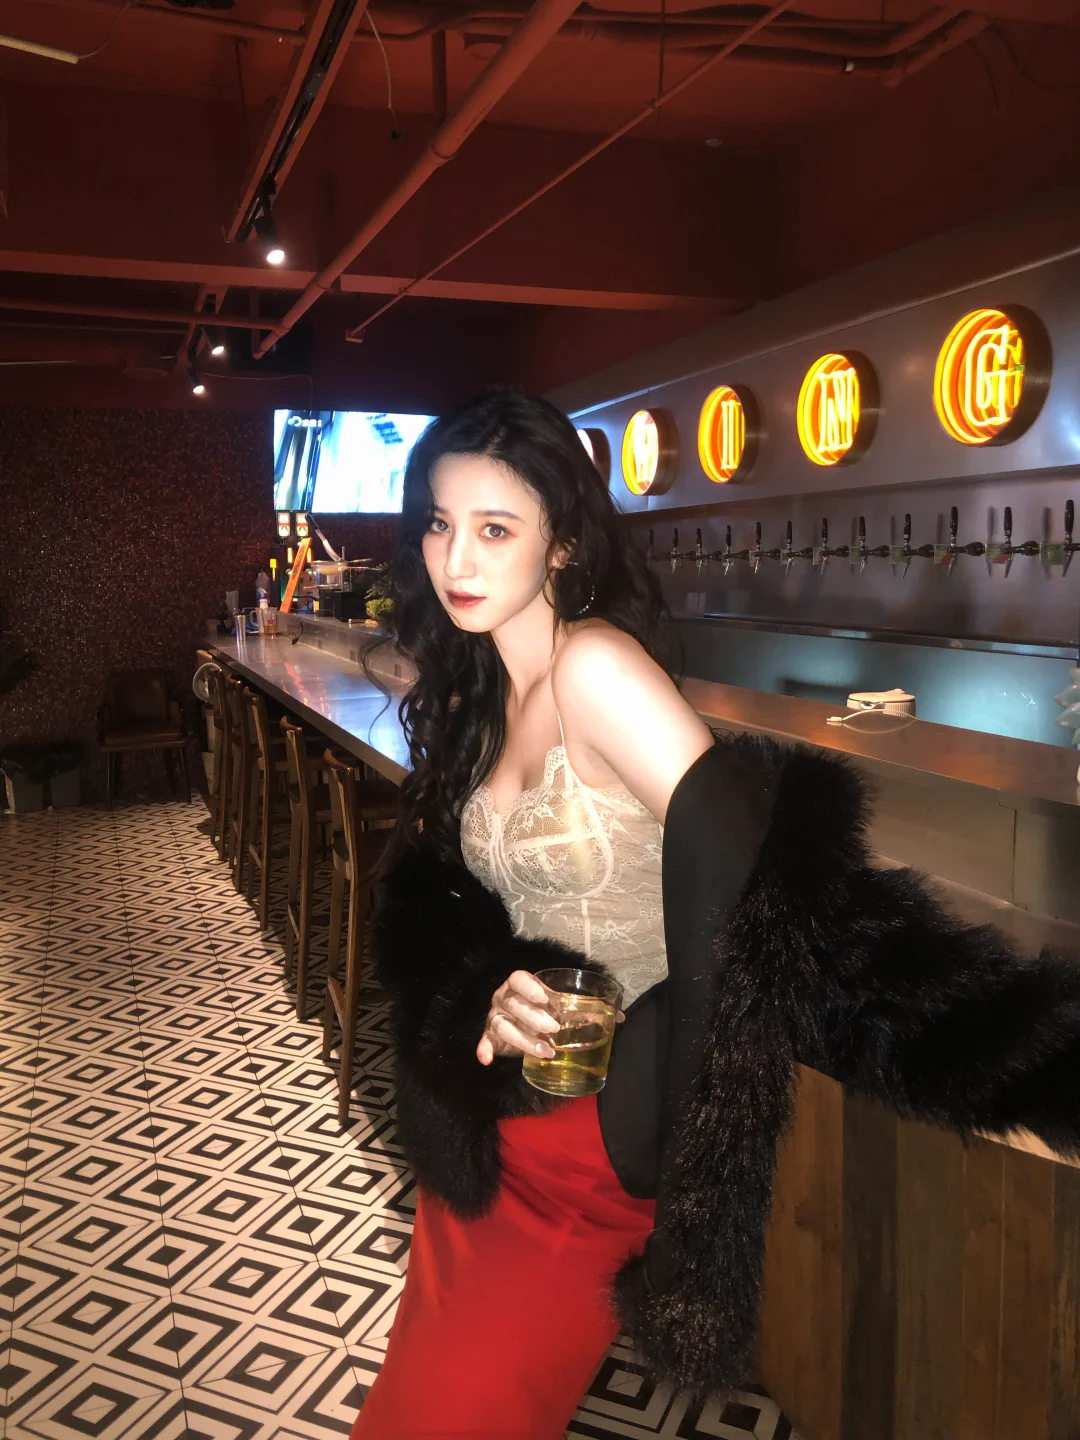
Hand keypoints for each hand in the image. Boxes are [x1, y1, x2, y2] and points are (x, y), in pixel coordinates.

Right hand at [476, 970, 624, 1065]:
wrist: (520, 1025)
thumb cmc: (543, 1011)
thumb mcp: (560, 1007)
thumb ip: (584, 1009)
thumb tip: (619, 1017)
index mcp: (520, 986)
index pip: (518, 978)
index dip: (530, 987)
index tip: (545, 998)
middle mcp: (504, 999)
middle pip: (513, 1004)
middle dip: (533, 1016)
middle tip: (554, 1028)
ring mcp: (495, 1018)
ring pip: (502, 1025)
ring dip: (522, 1039)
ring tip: (546, 1051)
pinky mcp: (490, 1038)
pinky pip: (484, 1042)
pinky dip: (484, 1049)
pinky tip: (488, 1059)